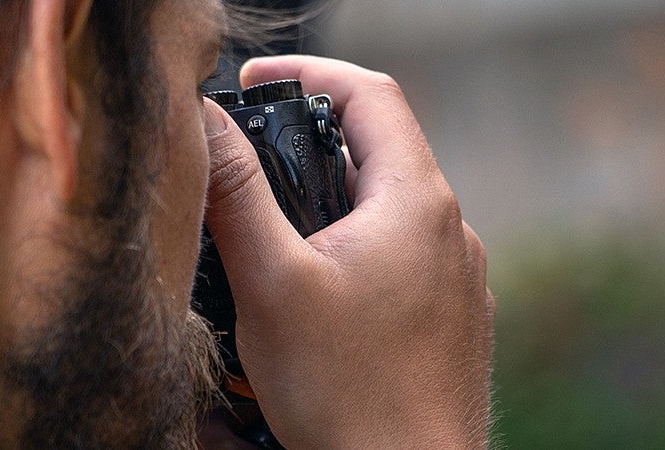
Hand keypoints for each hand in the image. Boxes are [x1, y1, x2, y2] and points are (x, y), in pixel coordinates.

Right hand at [203, 55, 493, 448]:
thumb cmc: (346, 394)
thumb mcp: (272, 283)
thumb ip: (237, 193)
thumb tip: (208, 122)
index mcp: (416, 202)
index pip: (370, 94)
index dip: (310, 71)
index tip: (256, 81)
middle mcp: (449, 230)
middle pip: (378, 151)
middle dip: (311, 145)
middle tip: (254, 166)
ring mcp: (455, 275)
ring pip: (388, 208)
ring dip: (333, 203)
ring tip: (278, 237)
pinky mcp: (451, 314)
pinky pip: (401, 256)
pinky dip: (358, 249)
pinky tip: (322, 290)